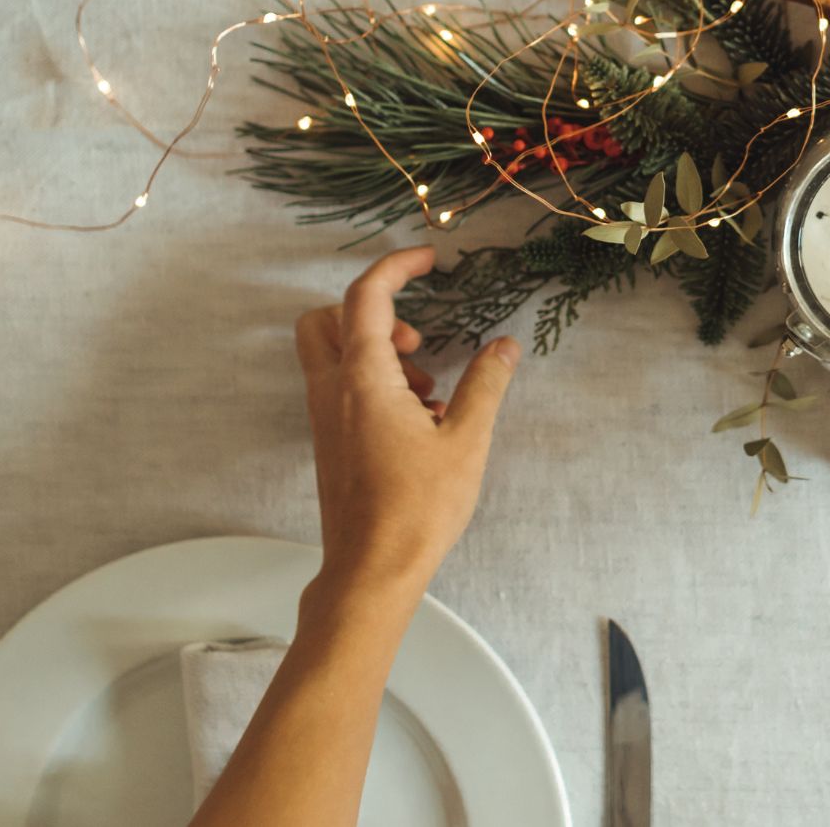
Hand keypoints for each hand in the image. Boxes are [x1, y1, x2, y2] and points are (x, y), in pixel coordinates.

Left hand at [293, 246, 522, 598]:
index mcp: (362, 380)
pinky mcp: (330, 443)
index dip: (396, 267)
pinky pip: (339, 390)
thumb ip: (485, 384)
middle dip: (369, 312)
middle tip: (416, 340)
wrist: (372, 570)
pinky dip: (372, 384)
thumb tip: (505, 346)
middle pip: (324, 320)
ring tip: (427, 391)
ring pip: (330, 356)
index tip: (429, 260)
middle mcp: (332, 392)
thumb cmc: (418, 508)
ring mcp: (325, 420)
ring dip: (375, 352)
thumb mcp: (467, 440)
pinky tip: (418, 422)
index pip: (365, 297)